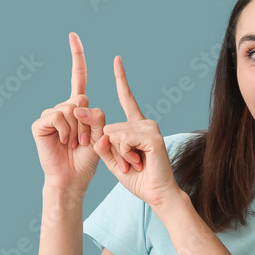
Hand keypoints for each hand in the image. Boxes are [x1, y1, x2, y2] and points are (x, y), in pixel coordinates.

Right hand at [31, 32, 107, 193]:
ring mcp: (49, 115)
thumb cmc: (88, 158)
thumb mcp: (101, 133)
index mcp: (77, 107)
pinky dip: (66, 130)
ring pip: (71, 108)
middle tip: (84, 140)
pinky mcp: (40, 124)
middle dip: (88, 121)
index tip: (73, 35)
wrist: (73, 178)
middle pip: (81, 98)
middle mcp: (62, 107)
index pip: (78, 77)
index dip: (77, 56)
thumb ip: (97, 114)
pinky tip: (63, 142)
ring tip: (74, 144)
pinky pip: (58, 116)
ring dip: (78, 129)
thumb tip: (78, 101)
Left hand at [92, 55, 181, 210]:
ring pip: (113, 133)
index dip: (121, 79)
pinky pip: (122, 139)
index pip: (127, 98)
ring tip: (134, 164)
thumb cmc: (137, 178)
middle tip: (127, 163)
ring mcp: (150, 127)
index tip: (117, 60)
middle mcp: (145, 122)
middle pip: (109, 126)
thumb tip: (97, 131)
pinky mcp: (152, 136)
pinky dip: (124, 154)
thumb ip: (102, 144)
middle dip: (110, 149)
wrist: (157, 194)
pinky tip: (137, 162)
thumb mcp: (113, 160)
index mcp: (136, 125)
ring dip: (118, 154)